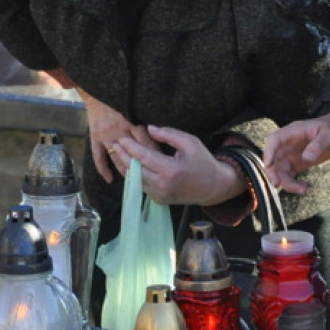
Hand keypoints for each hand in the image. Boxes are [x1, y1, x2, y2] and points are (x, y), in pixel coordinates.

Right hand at [79, 88, 154, 182]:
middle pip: (133, 152)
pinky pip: (98, 156)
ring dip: (126, 169)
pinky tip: (110, 179)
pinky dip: (103, 169)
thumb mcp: (136, 104)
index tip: (163, 162)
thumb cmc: (121, 96)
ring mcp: (105, 135)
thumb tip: (161, 131)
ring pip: (117, 157)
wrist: (98, 90)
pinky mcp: (94, 138)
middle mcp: (118, 130)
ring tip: (135, 180)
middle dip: (142, 164)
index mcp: (131, 121)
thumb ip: (147, 117)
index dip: (155, 153)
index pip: (145, 142)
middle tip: (153, 176)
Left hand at [112, 125, 241, 205]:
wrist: (213, 187)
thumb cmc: (203, 161)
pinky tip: (129, 164)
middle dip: (123, 156)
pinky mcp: (159, 200)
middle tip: (115, 144)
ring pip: (135, 180)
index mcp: (171, 170)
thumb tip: (149, 129)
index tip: (123, 138)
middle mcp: (163, 185)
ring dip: (125, 166)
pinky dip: (134, 175)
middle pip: (135, 170)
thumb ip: (169, 134)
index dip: (132, 148)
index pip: (144, 158)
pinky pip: (141, 186)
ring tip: (118, 153)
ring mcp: (160, 195)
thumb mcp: (190, 142)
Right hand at [263, 113, 329, 193]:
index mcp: (294, 132)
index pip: (274, 139)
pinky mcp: (297, 163)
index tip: (268, 164)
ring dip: (286, 182)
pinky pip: (289, 175)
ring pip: (280, 170)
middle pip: (274, 158)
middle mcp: (289, 143)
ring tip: (302, 190)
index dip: (268, 151)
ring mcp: (292, 154)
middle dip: (273, 172)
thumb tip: (307, 158)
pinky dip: (292, 184)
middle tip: (278, 184)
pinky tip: (303, 188)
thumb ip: (318, 145)